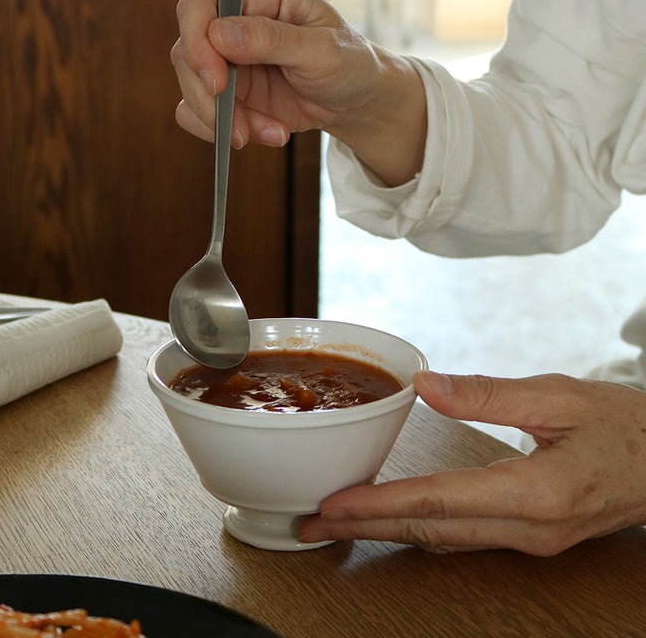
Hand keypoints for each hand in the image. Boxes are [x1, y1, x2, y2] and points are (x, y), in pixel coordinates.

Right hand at [171, 0, 426, 186]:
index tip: (216, 81)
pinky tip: (264, 133)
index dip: (198, 41)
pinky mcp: (223, 89)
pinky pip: (196, 111)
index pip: (202, 3)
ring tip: (270, 132)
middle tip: (237, 125)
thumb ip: (272, 39)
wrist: (356, 101)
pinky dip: (223, 130)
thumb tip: (218, 33)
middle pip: (186, 48)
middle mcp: (234, 16)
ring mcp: (224, 55)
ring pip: (190, 85)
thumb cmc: (349, 62)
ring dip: (223, 119)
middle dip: (207, 94)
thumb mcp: (322, 50)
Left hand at [298, 371, 645, 554]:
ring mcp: (530, 539)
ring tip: (339, 522)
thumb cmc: (624, 425)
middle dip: (366, 527)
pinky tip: (394, 520)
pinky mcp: (530, 536)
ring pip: (444, 539)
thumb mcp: (560, 395)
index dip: (380, 504)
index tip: (334, 505)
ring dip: (387, 530)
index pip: (440, 501)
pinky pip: (464, 536)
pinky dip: (420, 528)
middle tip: (312, 523)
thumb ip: (489, 394)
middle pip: (431, 531)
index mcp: (536, 492)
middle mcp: (529, 528)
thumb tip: (427, 386)